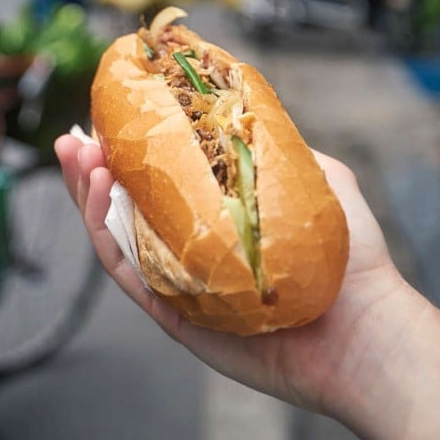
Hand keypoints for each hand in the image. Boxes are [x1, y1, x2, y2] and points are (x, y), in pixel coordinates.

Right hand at [54, 134, 417, 412]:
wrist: (365, 327)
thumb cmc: (350, 259)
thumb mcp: (320, 180)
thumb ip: (280, 148)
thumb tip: (246, 112)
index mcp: (217, 221)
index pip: (161, 184)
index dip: (129, 153)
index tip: (109, 119)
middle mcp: (192, 251)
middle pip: (126, 210)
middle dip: (93, 172)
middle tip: (74, 140)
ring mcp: (181, 282)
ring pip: (116, 239)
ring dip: (89, 196)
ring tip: (80, 158)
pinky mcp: (175, 314)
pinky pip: (128, 274)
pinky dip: (105, 235)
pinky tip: (101, 194)